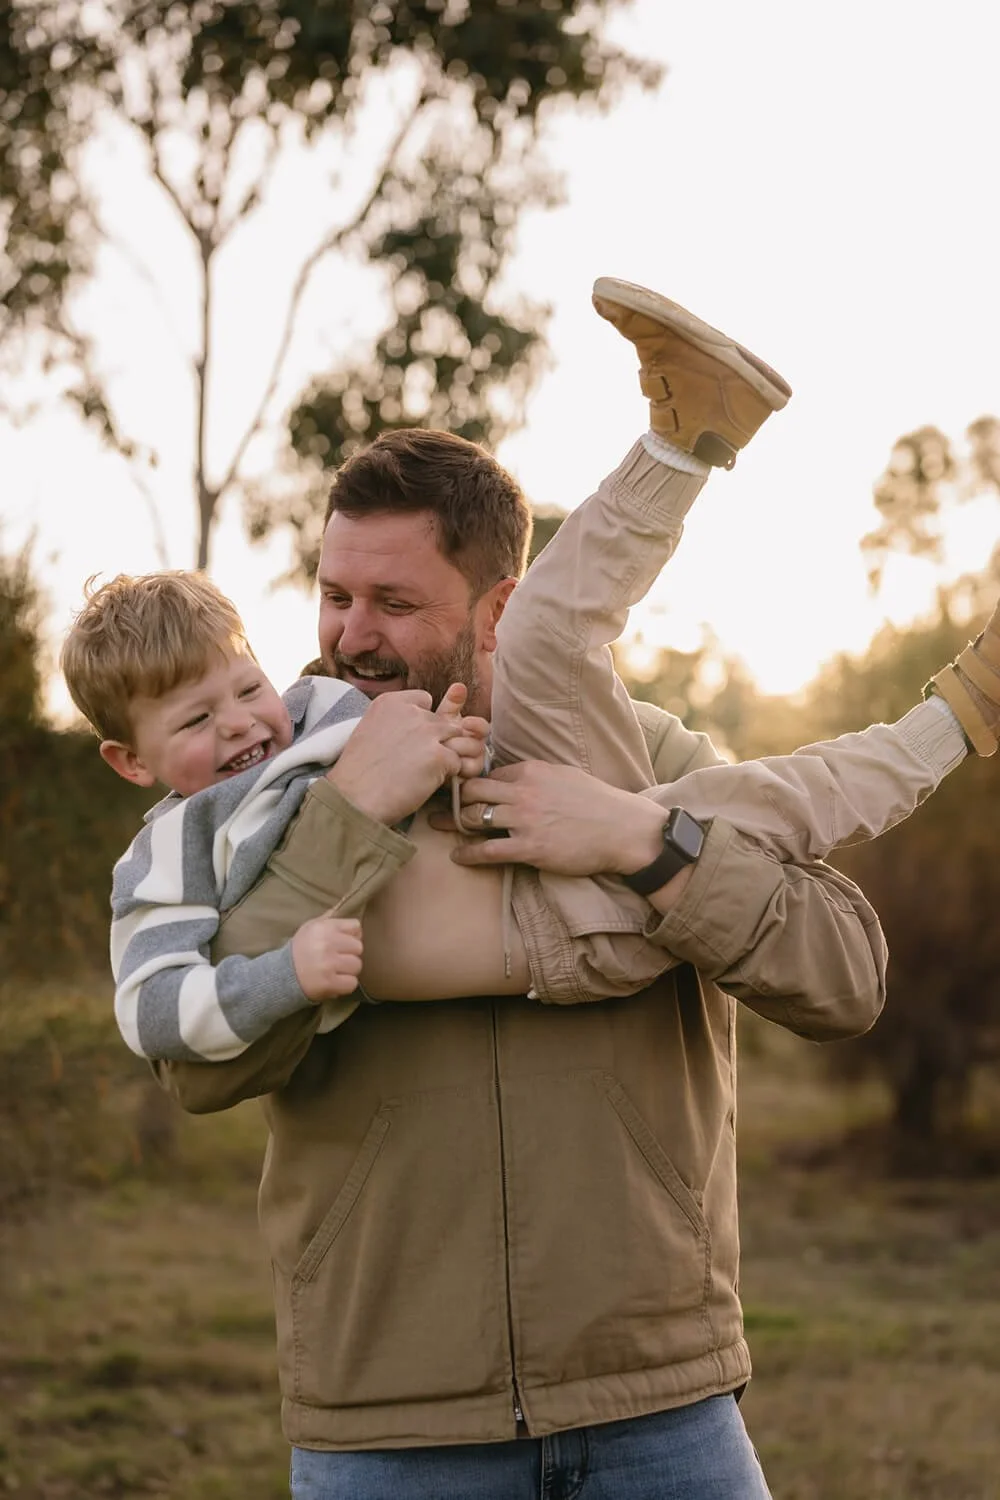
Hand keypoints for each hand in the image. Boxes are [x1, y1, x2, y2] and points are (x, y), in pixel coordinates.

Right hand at [291, 913, 363, 1002]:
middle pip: (358, 947)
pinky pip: (352, 983)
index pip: (356, 927)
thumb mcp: (310, 927)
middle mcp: (326, 944)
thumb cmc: (300, 949)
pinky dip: (345, 984)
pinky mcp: (328, 983)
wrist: (282, 975)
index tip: (343, 942)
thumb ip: (328, 918)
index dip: (352, 935)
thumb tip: (344, 907)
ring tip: (336, 970)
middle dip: (350, 953)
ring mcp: (328, 964)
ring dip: (348, 970)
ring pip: (357, 965)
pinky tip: (335, 981)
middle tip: (338, 958)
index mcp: (324, 928)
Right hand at [326, 684, 488, 824]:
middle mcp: (411, 712)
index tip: (410, 740)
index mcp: (391, 702)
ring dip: (446, 757)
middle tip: (418, 763)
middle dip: (437, 740)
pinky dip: (447, 776)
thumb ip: (396, 722)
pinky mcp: (439, 756)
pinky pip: (457, 762)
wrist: (353, 800)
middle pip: (443, 721)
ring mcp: (427, 733)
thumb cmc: (358, 774)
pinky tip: (426, 784)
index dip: (423, 721)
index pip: (424, 699)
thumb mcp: (370, 731)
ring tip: (425, 773)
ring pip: (456, 740)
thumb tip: (418, 727)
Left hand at [430, 761, 668, 877]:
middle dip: (454, 798)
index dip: (470, 781)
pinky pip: (488, 851)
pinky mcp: (531, 848)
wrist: (624, 830)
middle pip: (473, 790)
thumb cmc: (598, 803)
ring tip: (442, 827)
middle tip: (439, 805)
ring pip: (475, 817)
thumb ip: (536, 775)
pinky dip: (467, 854)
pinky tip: (457, 856)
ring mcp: (526, 820)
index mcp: (532, 770)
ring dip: (455, 823)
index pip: (488, 772)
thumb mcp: (564, 775)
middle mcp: (524, 791)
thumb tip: (512, 776)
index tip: (457, 788)